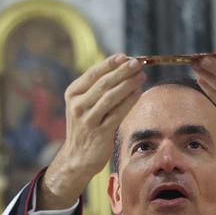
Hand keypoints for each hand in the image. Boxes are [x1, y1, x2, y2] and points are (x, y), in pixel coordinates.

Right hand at [40, 54, 145, 208]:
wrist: (77, 157)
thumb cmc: (86, 127)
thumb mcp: (83, 105)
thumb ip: (97, 88)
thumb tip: (123, 66)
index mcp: (72, 94)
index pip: (93, 73)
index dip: (110, 63)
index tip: (126, 56)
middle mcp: (77, 105)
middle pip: (103, 83)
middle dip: (123, 71)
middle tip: (138, 63)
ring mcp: (87, 119)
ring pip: (111, 97)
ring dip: (128, 84)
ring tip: (142, 76)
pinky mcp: (99, 132)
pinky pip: (117, 113)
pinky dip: (129, 101)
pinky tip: (138, 93)